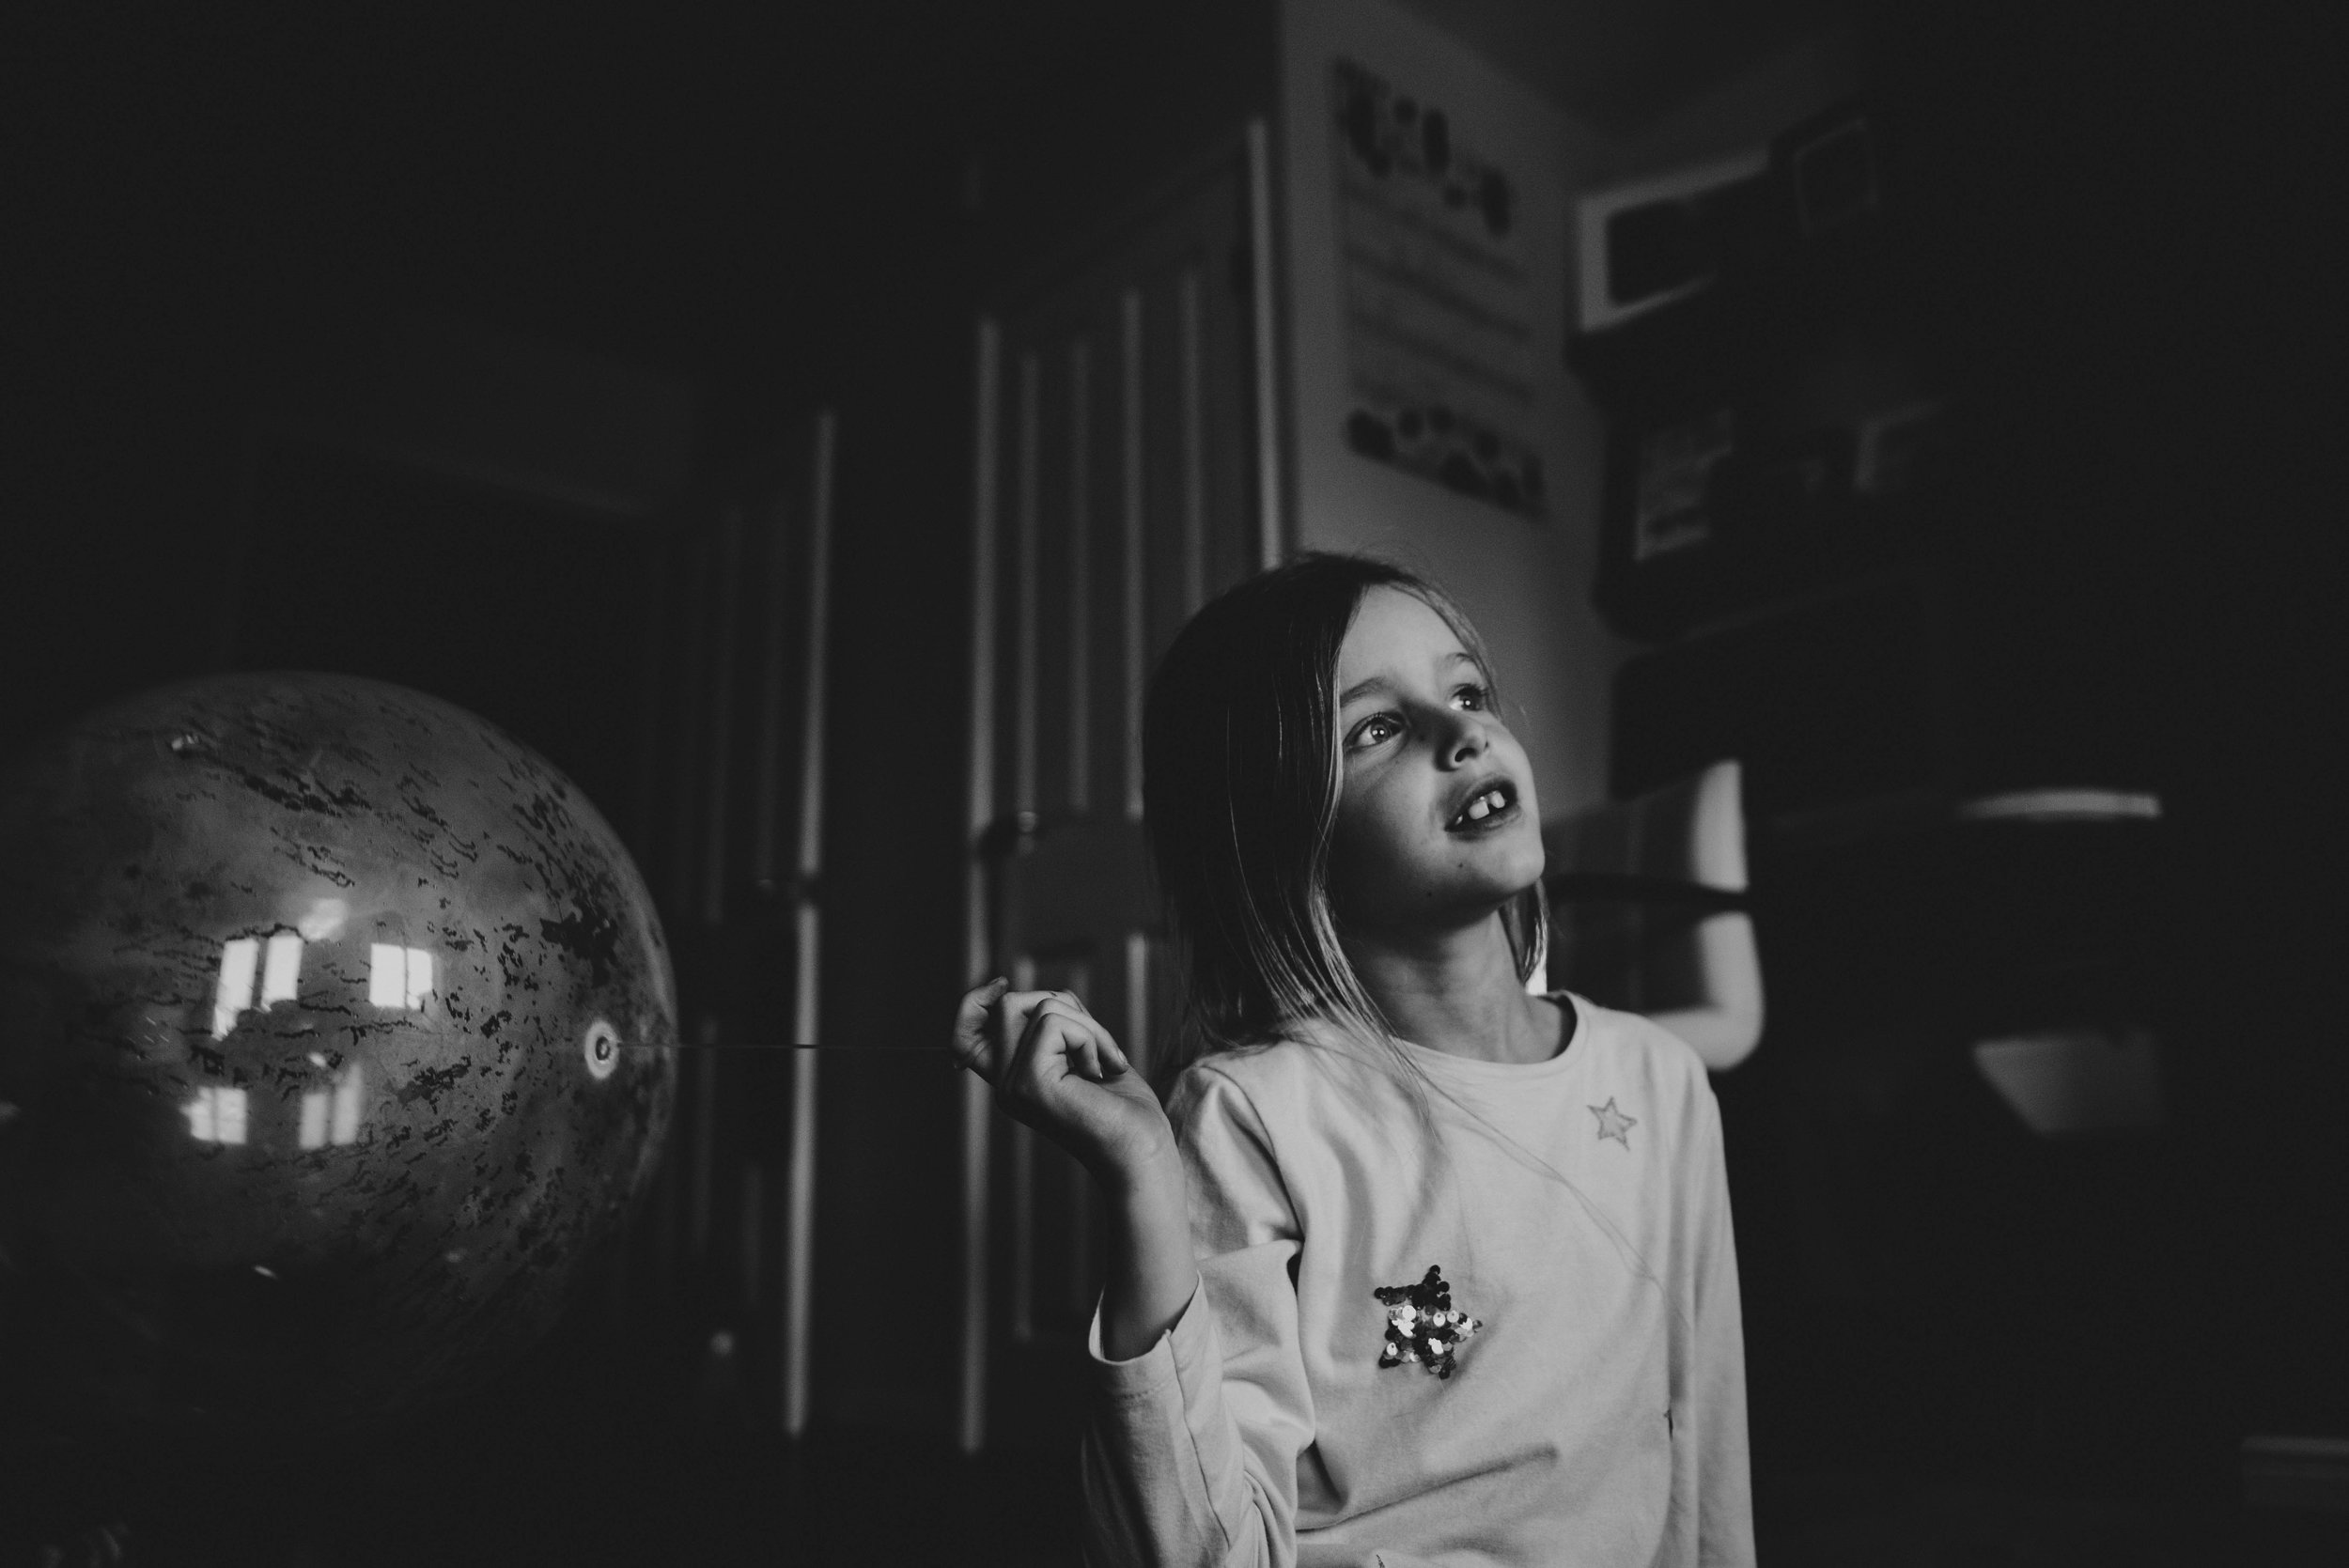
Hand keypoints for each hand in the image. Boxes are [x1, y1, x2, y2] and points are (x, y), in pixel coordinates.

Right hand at [950, 979, 1174, 1189]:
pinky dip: (1090, 1036)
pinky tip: (1102, 1071)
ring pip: (1039, 1005)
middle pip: (1009, 1003)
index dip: (973, 1002)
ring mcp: (1013, 1086)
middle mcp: (1005, 1086)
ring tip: (1104, 1063)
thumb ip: (1057, 1023)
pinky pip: (1054, 1022)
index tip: (1000, 984)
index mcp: (1012, 1081)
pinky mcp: (1030, 1083)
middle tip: (1097, 1046)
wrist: (1143, 1152)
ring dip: (1087, 1025)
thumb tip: (1043, 994)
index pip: (963, 1035)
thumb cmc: (1124, 1107)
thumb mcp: (1085, 1049)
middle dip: (1066, 1008)